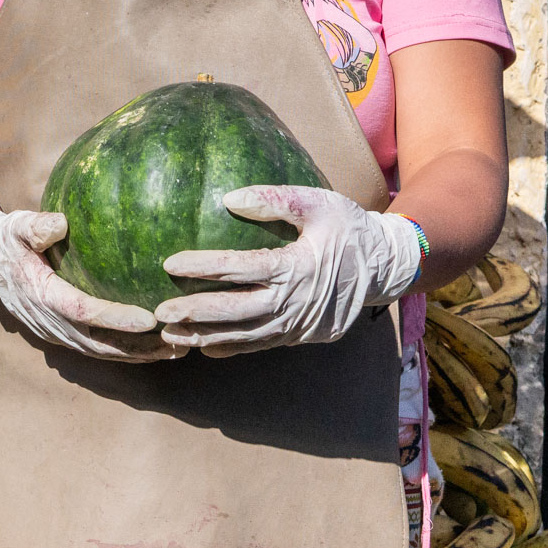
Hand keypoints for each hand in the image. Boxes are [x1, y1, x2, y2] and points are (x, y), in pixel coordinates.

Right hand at [0, 209, 186, 361]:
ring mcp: (56, 333)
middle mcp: (50, 323)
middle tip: (177, 341)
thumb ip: (35, 227)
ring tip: (176, 348)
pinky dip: (126, 351)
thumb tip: (61, 222)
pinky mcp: (62, 334)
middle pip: (100, 344)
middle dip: (138, 347)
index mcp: (42, 296)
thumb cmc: (6, 240)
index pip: (84, 313)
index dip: (116, 319)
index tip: (149, 319)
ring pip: (101, 352)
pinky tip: (154, 345)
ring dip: (138, 354)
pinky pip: (97, 348)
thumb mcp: (15, 226)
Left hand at [154, 186, 419, 357]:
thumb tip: (227, 199)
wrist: (387, 267)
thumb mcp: (318, 203)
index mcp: (298, 267)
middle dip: (196, 313)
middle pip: (237, 312)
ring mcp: (299, 326)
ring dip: (207, 337)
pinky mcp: (301, 337)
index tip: (170, 263)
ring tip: (171, 336)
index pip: (241, 269)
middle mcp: (295, 303)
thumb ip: (275, 200)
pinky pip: (261, 345)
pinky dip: (232, 348)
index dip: (204, 267)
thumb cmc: (349, 228)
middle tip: (159, 312)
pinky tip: (204, 347)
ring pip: (245, 336)